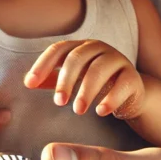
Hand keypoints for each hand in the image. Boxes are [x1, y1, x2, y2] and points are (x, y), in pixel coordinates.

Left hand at [25, 40, 144, 118]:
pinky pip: (122, 84)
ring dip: (87, 91)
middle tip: (58, 102)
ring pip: (99, 69)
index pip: (58, 50)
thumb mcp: (73, 80)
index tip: (30, 84)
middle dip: (65, 80)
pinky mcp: (132, 77)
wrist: (129, 92)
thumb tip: (27, 82)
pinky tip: (101, 112)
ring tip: (78, 110)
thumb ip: (51, 79)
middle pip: (78, 58)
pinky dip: (111, 98)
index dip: (43, 65)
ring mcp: (117, 60)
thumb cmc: (95, 83)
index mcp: (80, 47)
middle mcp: (99, 49)